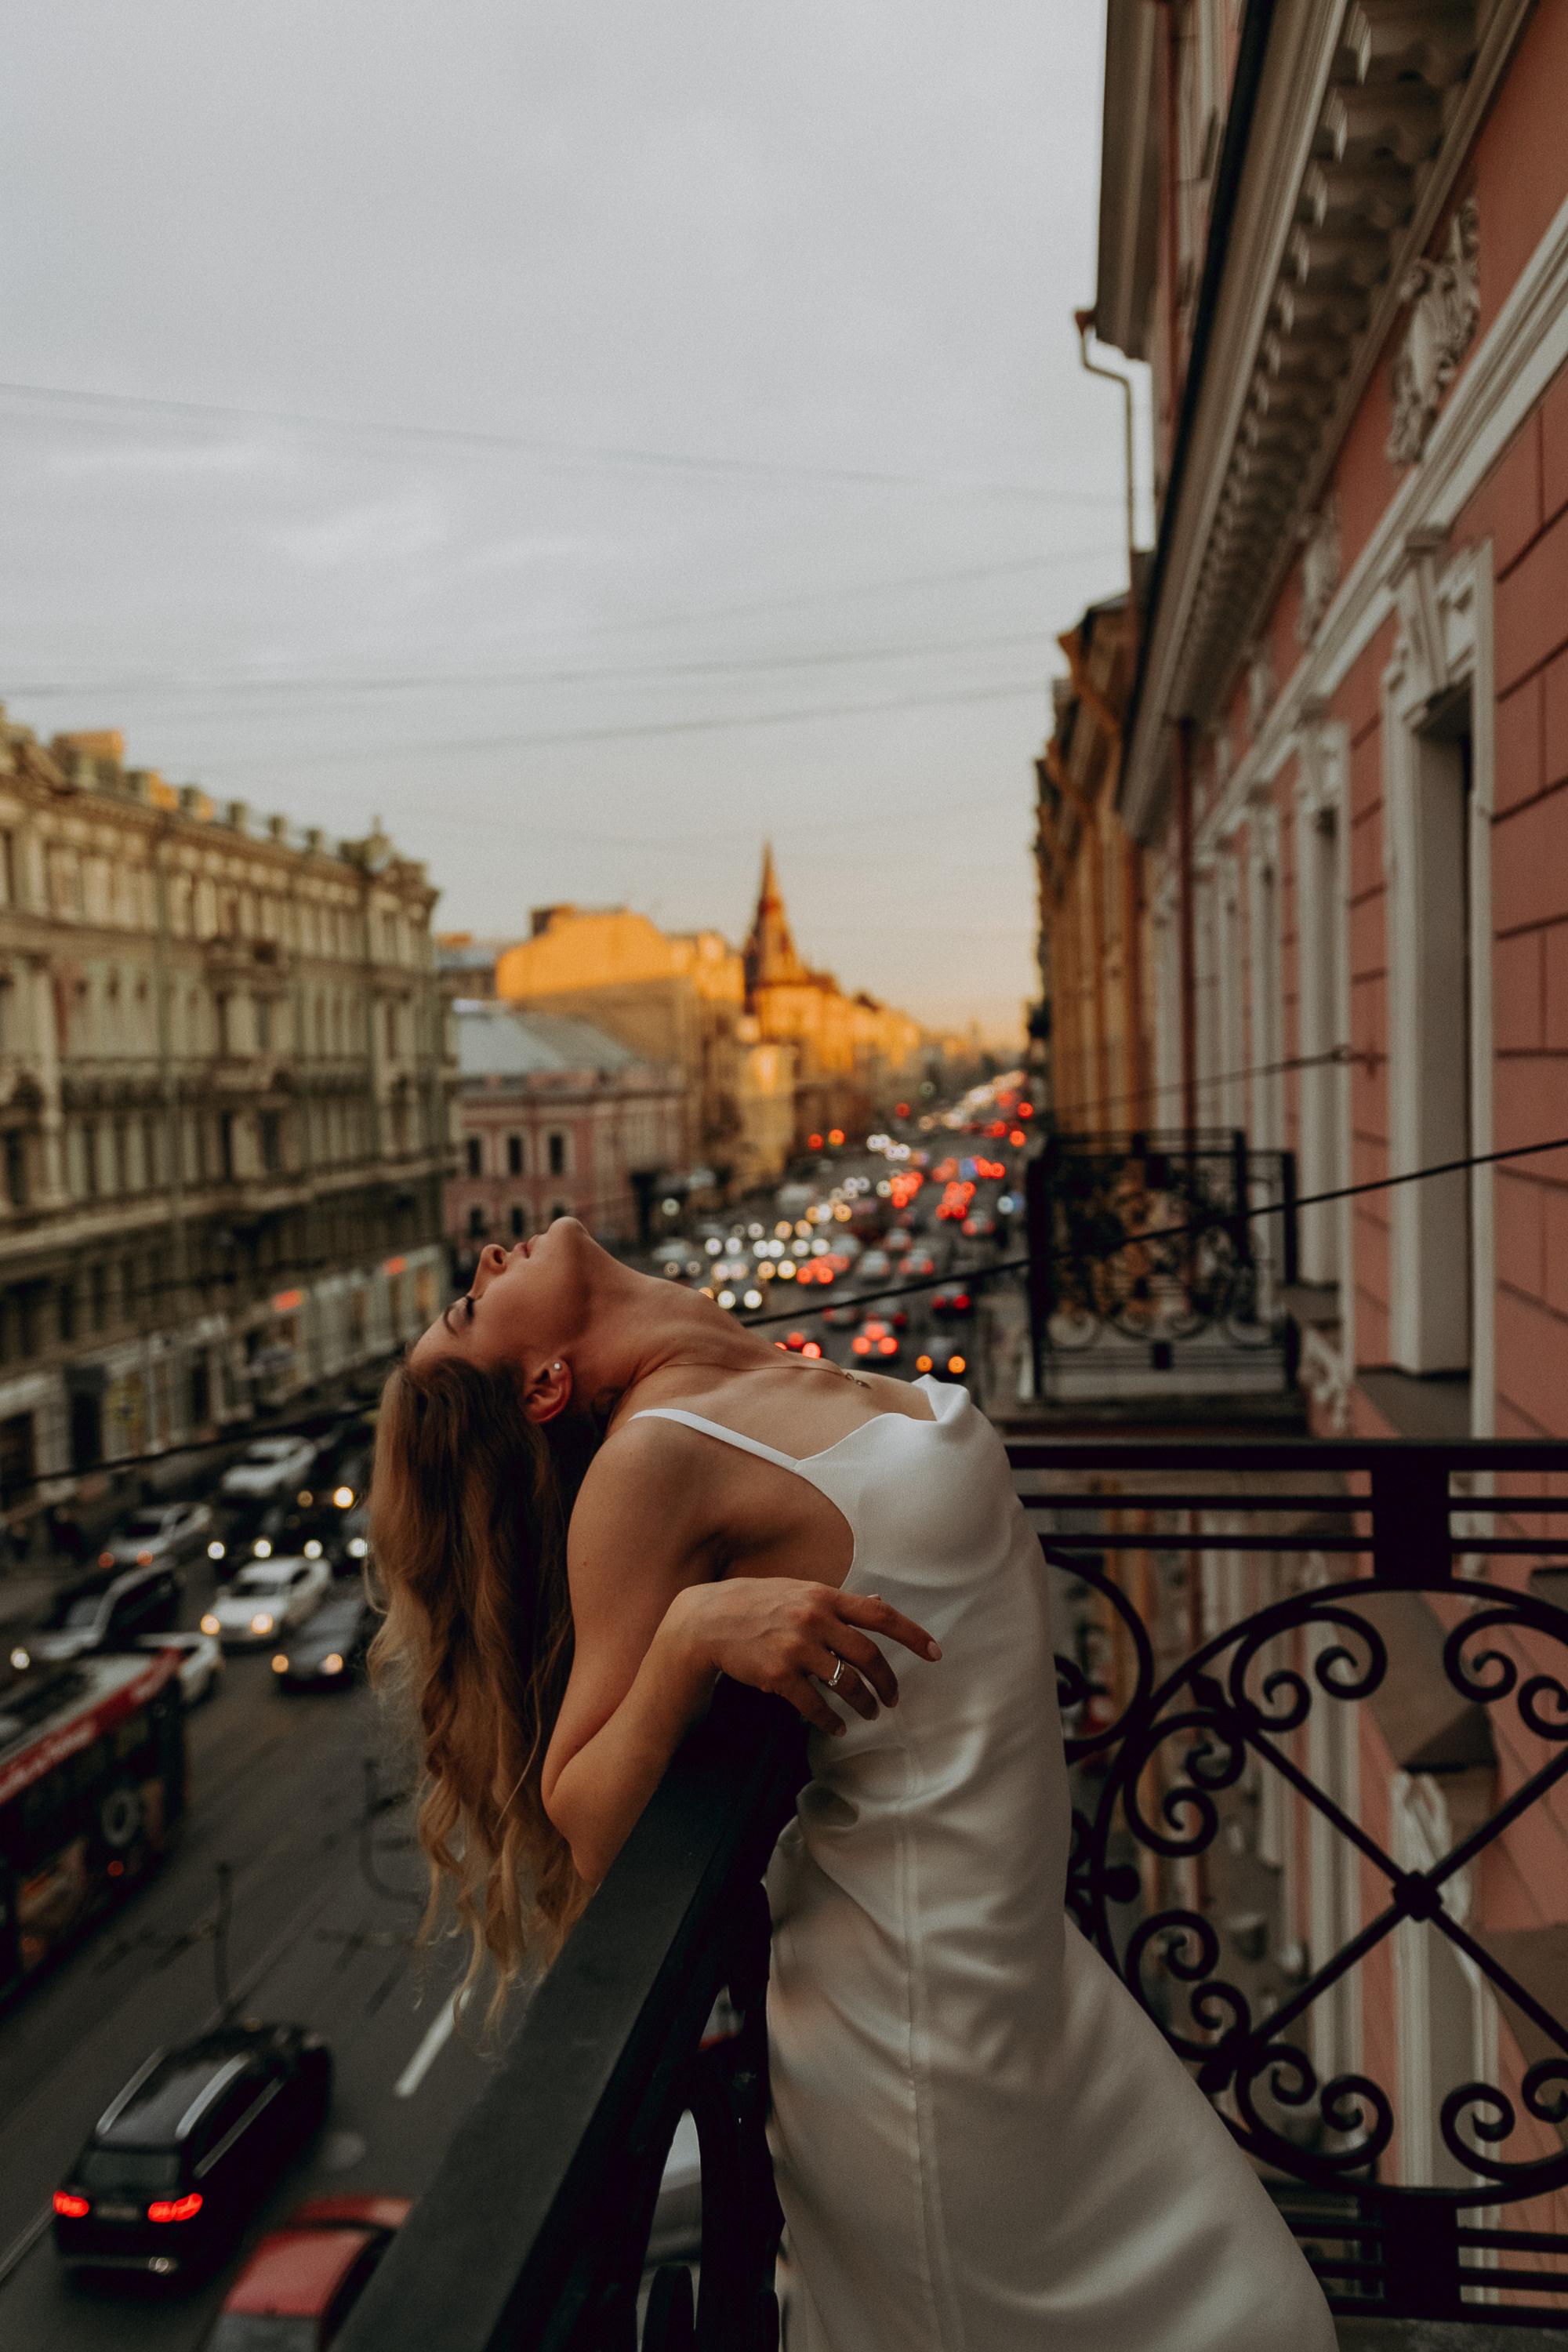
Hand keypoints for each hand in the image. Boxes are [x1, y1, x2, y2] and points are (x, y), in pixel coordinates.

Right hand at [665, 1578, 940, 1736]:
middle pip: (868, 1655)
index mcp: (823, 1595)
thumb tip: (878, 1603)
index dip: (912, 1634)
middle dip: (887, 1681)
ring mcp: (795, 1648)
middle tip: (893, 1698)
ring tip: (870, 1712)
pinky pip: (814, 1705)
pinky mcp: (777, 1675)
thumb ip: (839, 1600)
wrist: (704, 1621)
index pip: (880, 1615)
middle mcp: (813, 1619)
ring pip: (845, 1683)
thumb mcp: (798, 1590)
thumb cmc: (756, 1603)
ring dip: (863, 1703)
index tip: (935, 1652)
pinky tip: (837, 1727)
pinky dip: (830, 1720)